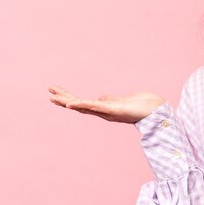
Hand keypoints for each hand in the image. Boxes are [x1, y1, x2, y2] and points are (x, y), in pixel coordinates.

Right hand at [48, 85, 165, 123]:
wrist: (155, 110)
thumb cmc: (140, 105)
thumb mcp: (120, 100)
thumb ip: (109, 100)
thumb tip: (100, 99)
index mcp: (102, 108)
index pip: (81, 102)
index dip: (67, 98)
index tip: (54, 93)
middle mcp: (102, 111)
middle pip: (79, 105)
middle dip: (63, 98)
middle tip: (49, 92)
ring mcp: (107, 111)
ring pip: (84, 106)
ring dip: (69, 102)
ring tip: (55, 98)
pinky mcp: (114, 110)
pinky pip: (96, 107)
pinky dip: (84, 105)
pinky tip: (73, 104)